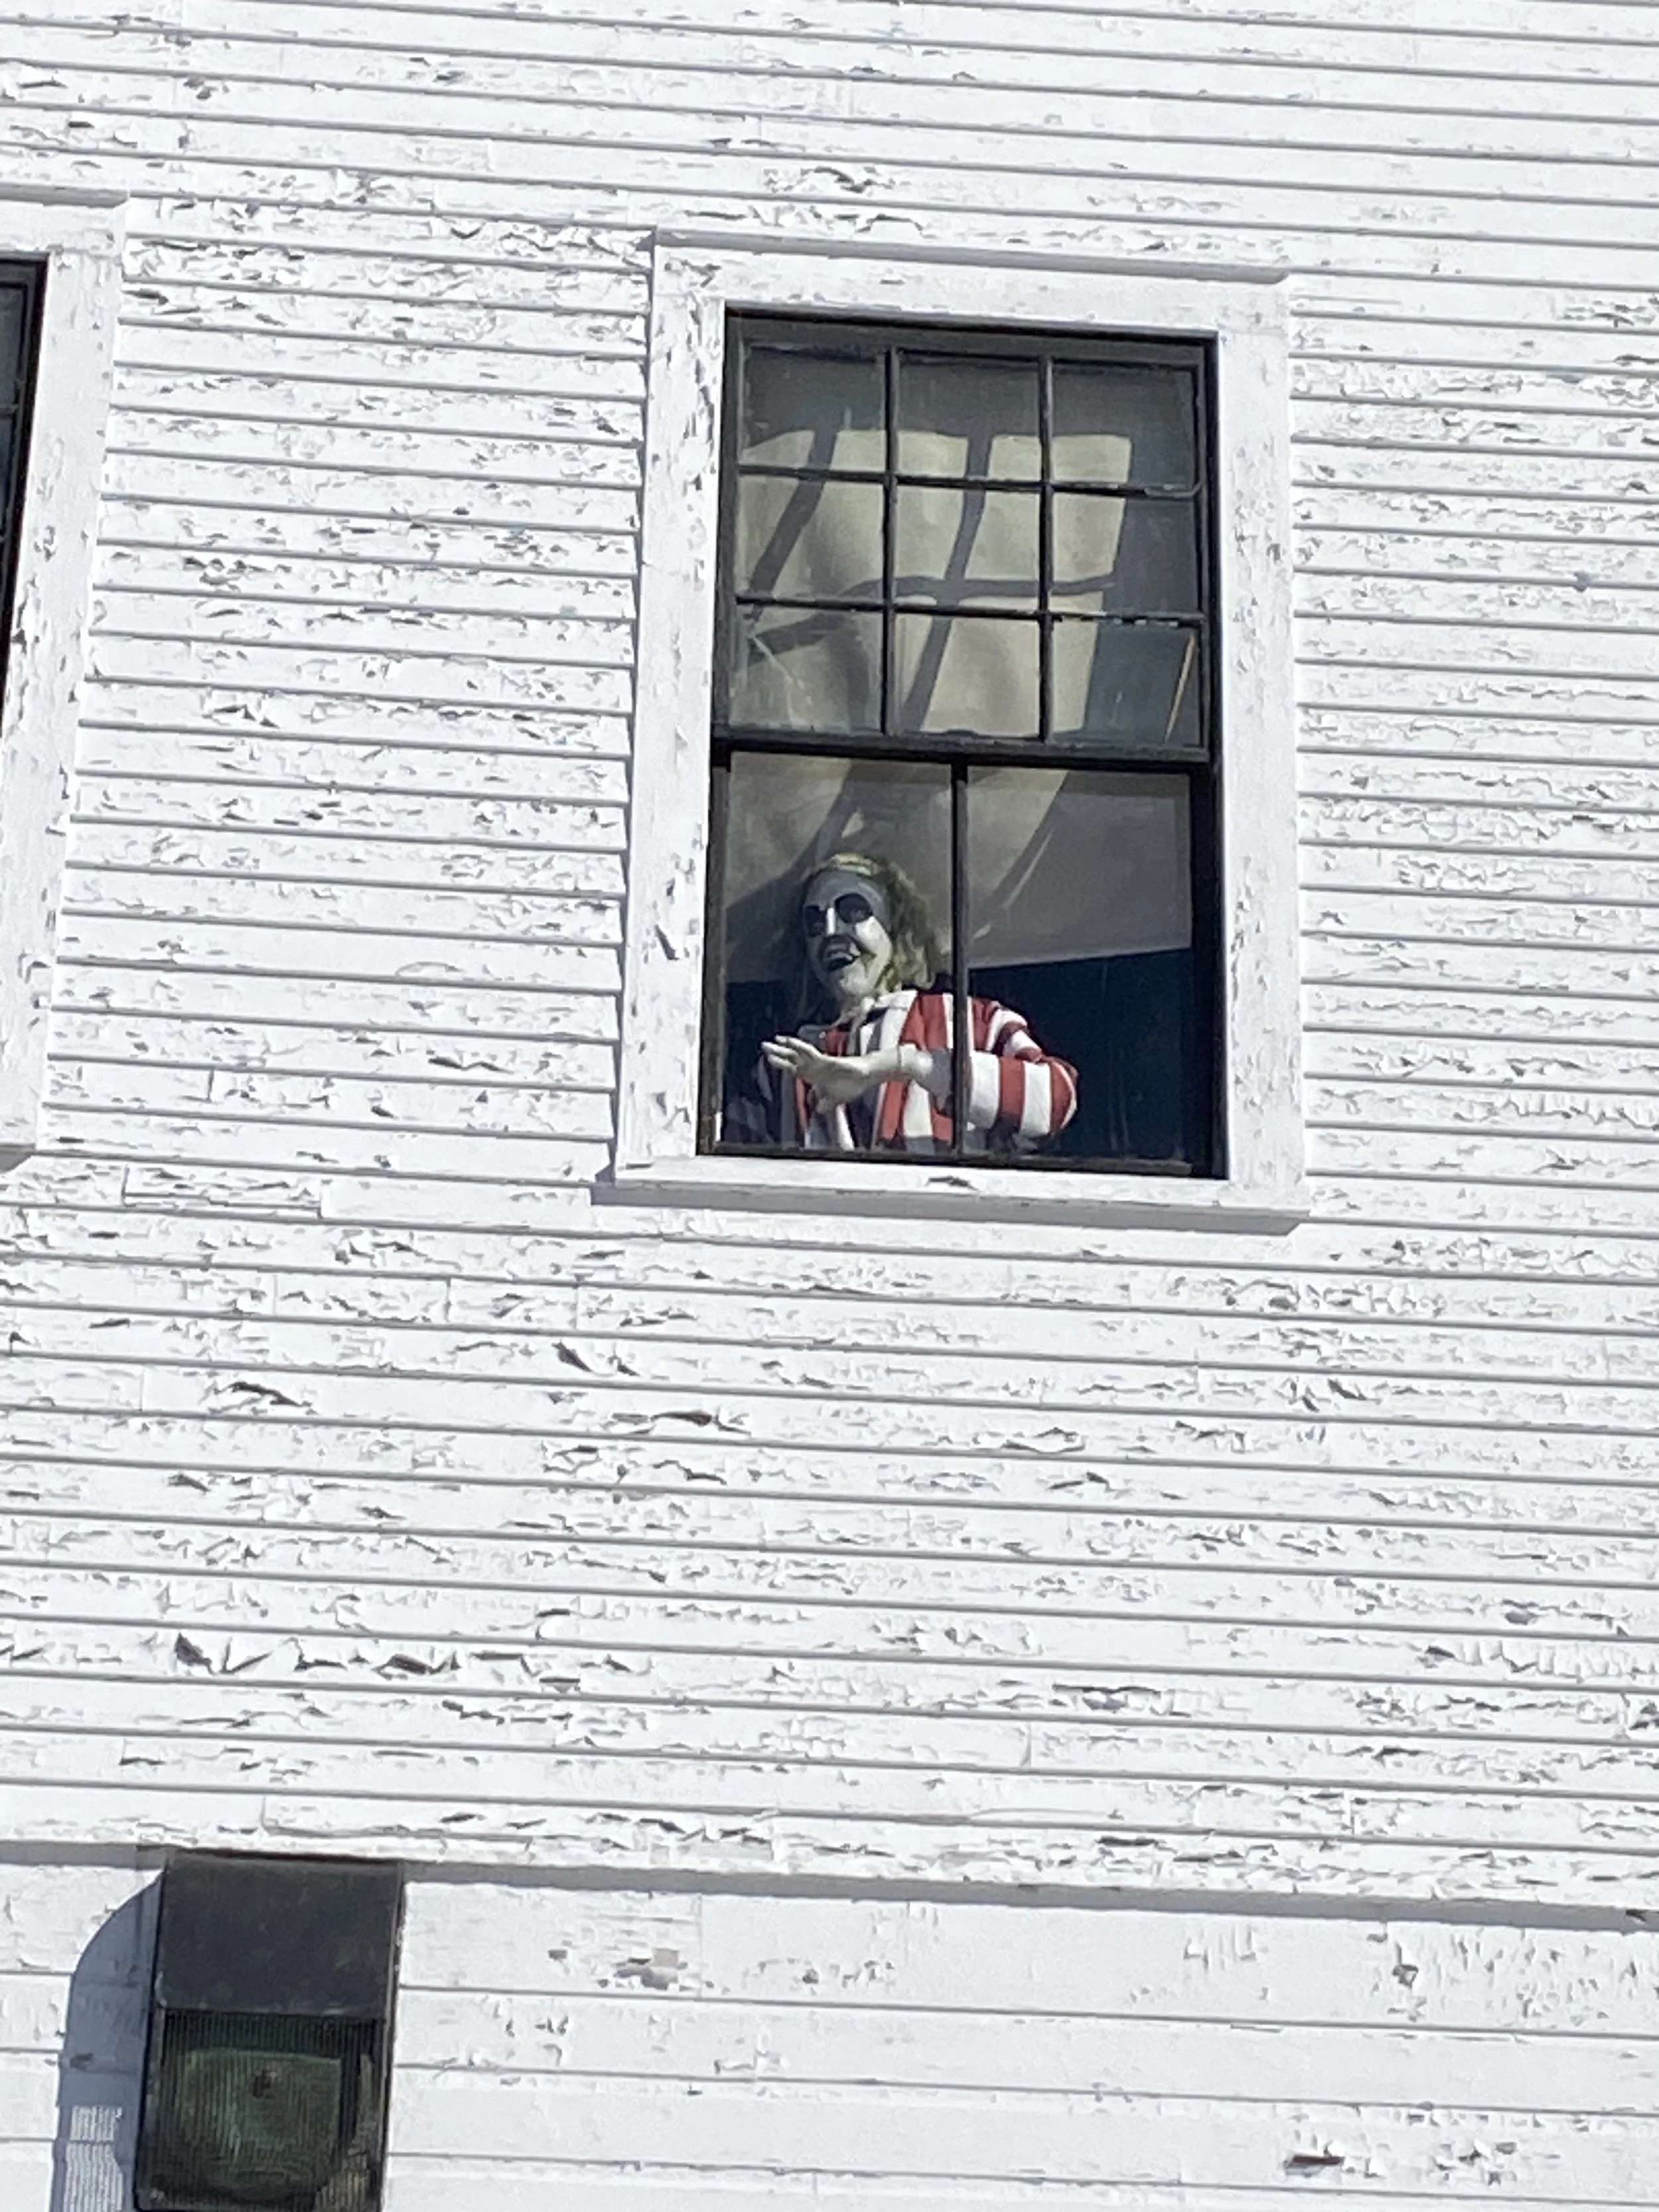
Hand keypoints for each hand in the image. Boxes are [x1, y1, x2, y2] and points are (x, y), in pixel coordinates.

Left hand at [761, 1035, 881, 1104]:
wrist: (866, 1077)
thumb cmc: (851, 1085)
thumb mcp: (834, 1099)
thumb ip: (825, 1104)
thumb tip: (819, 1111)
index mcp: (814, 1075)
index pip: (793, 1068)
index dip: (782, 1063)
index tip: (769, 1058)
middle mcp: (814, 1066)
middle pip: (793, 1058)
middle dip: (778, 1052)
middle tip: (764, 1046)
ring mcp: (819, 1062)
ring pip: (799, 1053)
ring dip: (786, 1047)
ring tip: (774, 1040)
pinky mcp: (826, 1061)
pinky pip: (810, 1053)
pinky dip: (799, 1047)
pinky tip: (790, 1041)